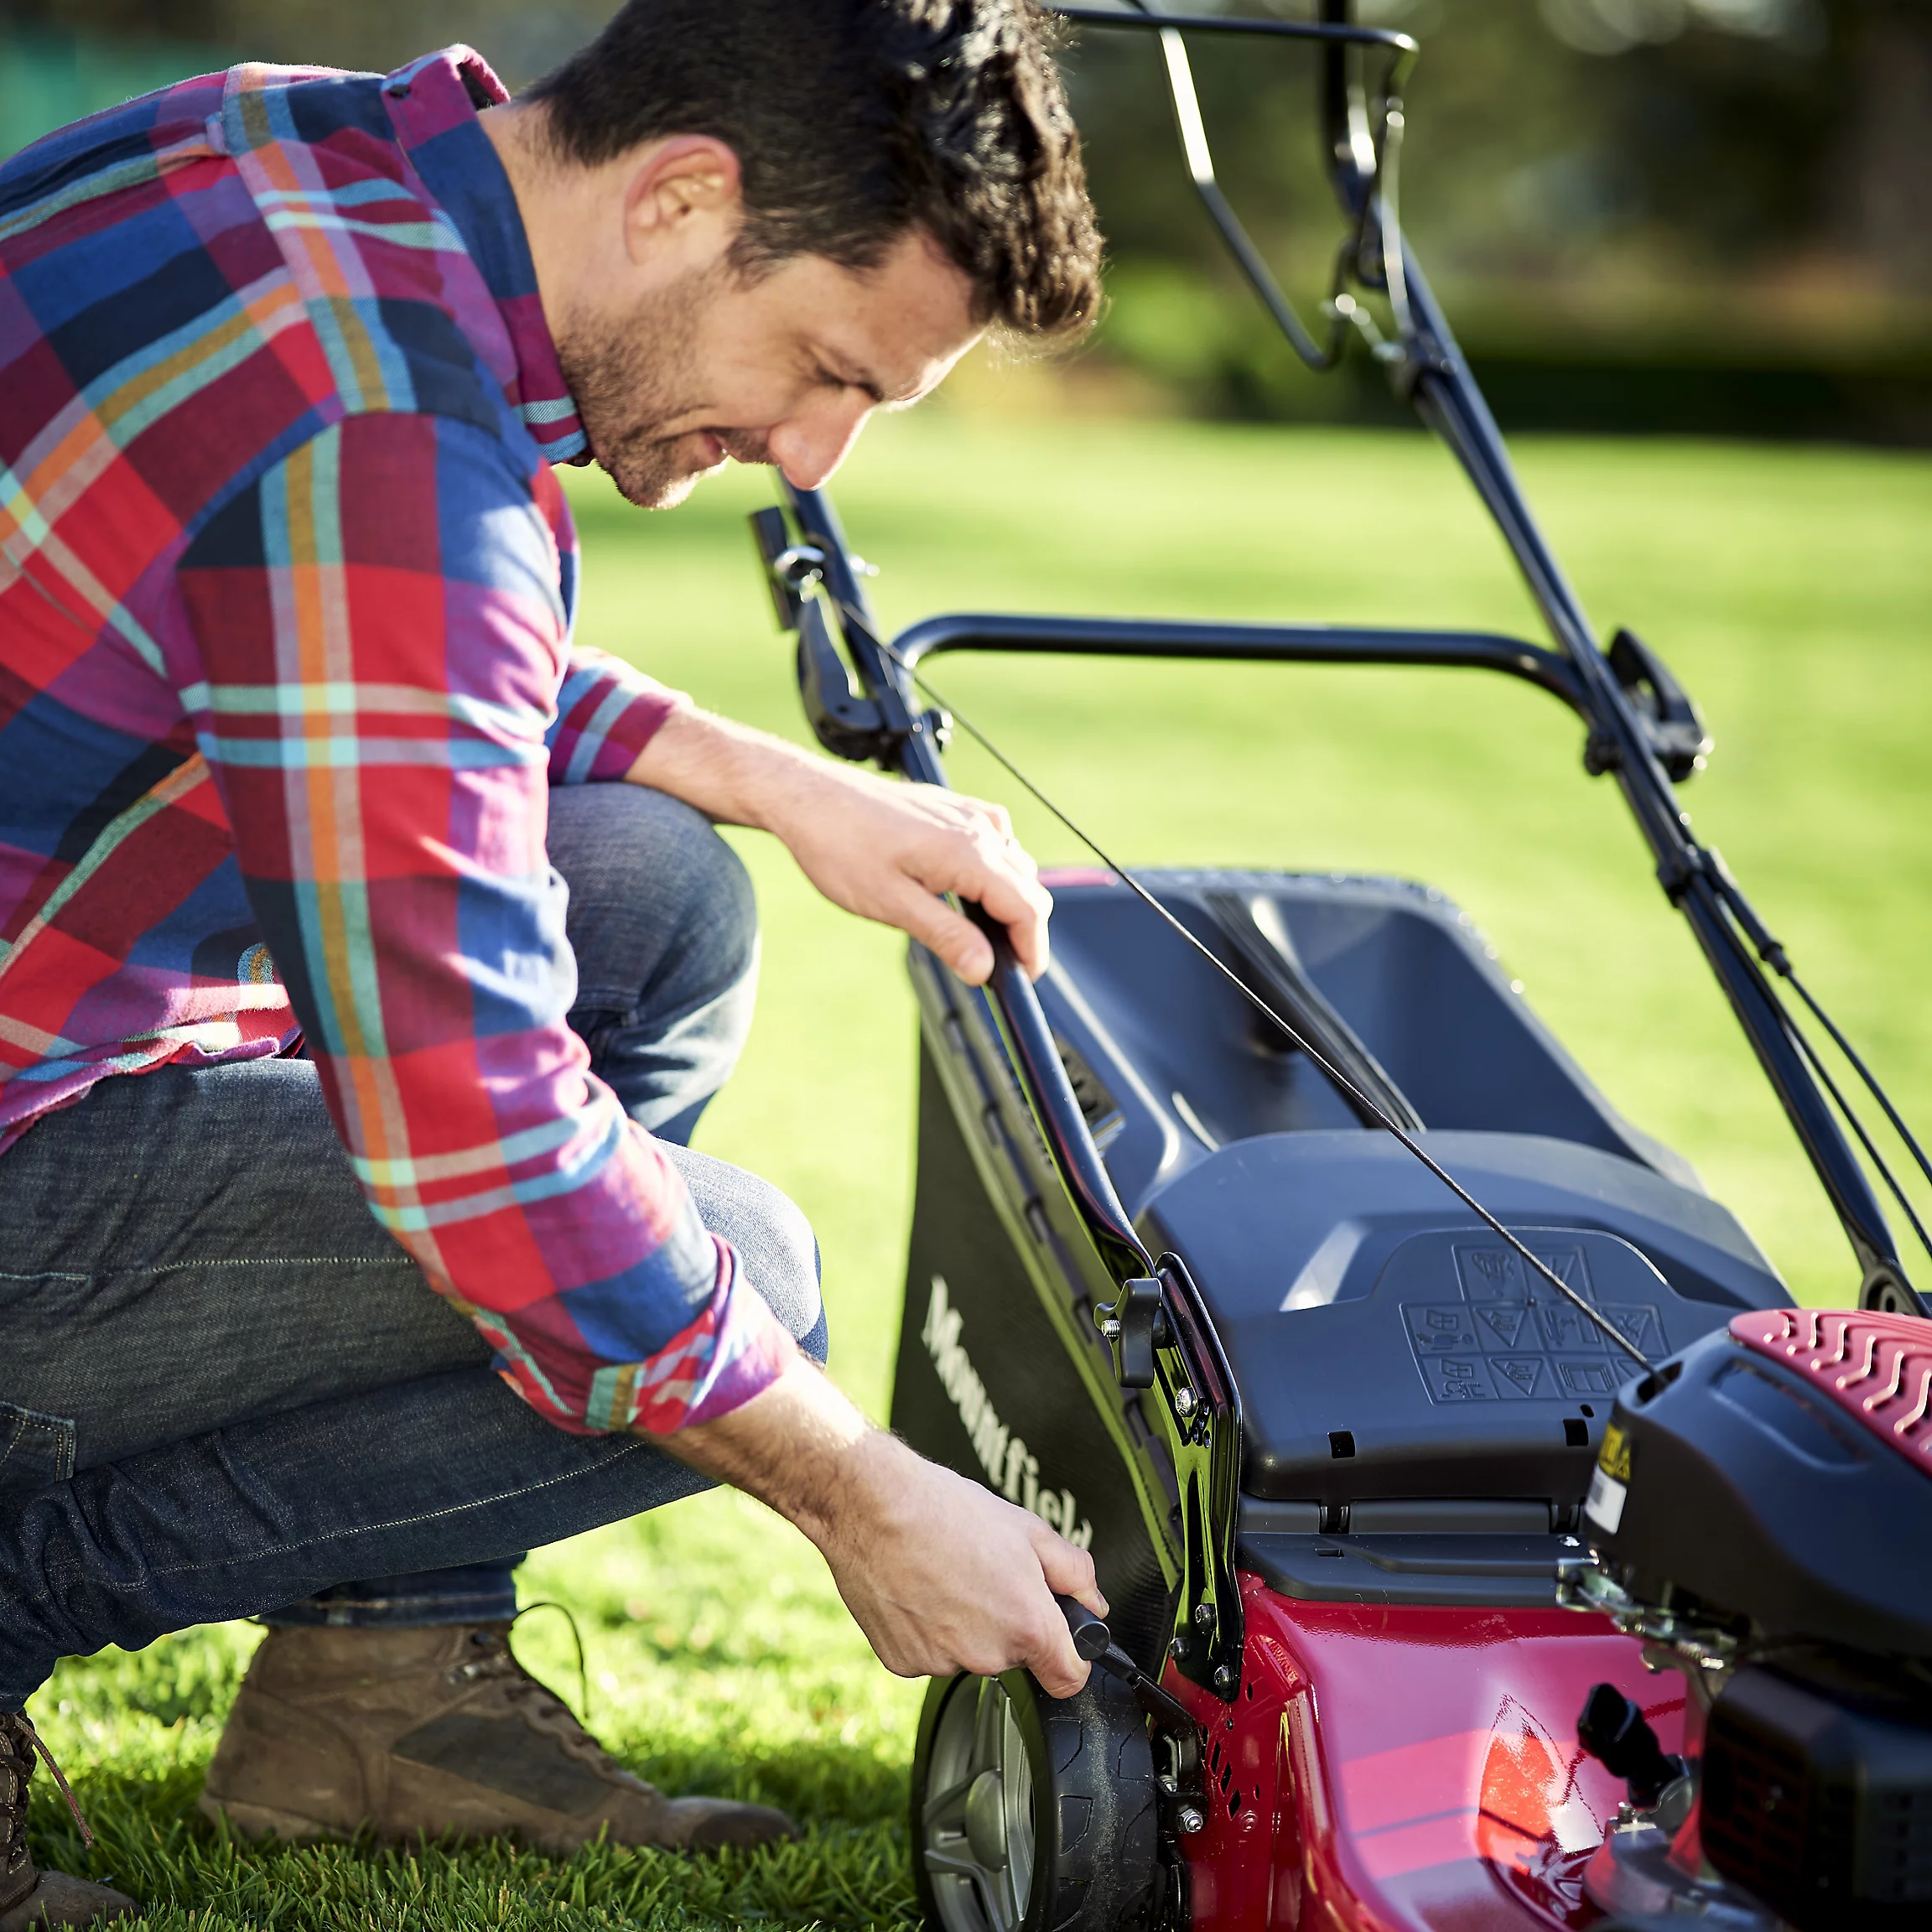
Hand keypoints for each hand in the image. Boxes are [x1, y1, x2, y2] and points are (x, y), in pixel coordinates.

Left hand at [626, 707, 1051, 982]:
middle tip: (997, 967)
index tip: (1023, 979)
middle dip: (1023, 931)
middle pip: (1029, 889)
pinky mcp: (956, 807)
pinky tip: (968, 889)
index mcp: (968, 853)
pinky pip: (999, 842)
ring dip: (1010, 901)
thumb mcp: (891, 904)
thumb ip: (946, 936)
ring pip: (1017, 865)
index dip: (1032, 950)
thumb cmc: (840, 846)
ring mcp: (969, 814)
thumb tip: (984, 969)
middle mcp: (979, 828)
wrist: (809, 797)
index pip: (1027, 910)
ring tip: (979, 936)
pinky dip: (997, 872)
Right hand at [671, 1356, 1104, 1696]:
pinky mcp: (902, 1663)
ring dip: (964, 1627)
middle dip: (1008, 1623)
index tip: (1058, 1640)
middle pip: (1014, 1657)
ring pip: (968, 1654)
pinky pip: (928, 1655)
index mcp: (1028, 1624)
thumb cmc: (947, 1509)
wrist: (872, 1504)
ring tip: (944, 1574)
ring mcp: (941, 1663)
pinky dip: (926, 1630)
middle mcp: (988, 1654)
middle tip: (984, 1575)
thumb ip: (1073, 1572)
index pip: (1069, 1678)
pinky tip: (916, 1589)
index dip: (1070, 1657)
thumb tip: (1094, 1603)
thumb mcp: (1026, 1527)